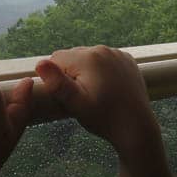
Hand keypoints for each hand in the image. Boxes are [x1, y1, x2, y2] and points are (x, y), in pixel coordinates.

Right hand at [34, 45, 154, 152]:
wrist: (137, 127)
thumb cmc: (103, 118)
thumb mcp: (76, 104)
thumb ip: (57, 83)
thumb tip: (39, 63)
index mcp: (88, 58)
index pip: (56, 58)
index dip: (58, 78)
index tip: (70, 95)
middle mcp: (103, 49)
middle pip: (72, 56)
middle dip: (71, 73)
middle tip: (83, 96)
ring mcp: (117, 53)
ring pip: (88, 58)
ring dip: (85, 71)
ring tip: (96, 93)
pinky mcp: (126, 59)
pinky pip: (104, 60)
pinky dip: (101, 70)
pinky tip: (107, 87)